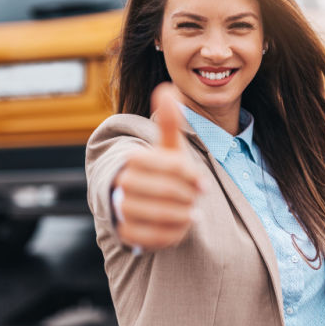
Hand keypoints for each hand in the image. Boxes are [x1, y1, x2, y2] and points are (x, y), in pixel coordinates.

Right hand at [112, 83, 201, 250]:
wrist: (149, 200)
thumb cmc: (164, 170)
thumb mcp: (170, 147)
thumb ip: (170, 122)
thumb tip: (166, 88)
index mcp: (133, 160)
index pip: (169, 166)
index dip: (190, 175)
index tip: (203, 183)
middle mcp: (122, 184)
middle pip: (166, 191)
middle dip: (188, 196)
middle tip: (196, 199)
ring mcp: (122, 209)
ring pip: (159, 215)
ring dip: (183, 215)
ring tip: (191, 212)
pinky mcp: (126, 233)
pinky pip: (153, 237)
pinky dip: (173, 233)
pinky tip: (181, 226)